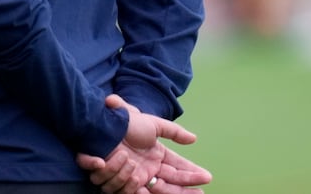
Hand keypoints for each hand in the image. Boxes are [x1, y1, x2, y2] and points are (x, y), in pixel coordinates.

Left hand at [75, 95, 211, 193]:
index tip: (206, 177)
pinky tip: (152, 187)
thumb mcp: (153, 124)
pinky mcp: (122, 178)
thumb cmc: (127, 123)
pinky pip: (133, 190)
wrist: (104, 124)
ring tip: (174, 186)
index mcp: (156, 155)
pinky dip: (141, 189)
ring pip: (157, 189)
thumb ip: (174, 132)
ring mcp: (136, 174)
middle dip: (187, 189)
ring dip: (168, 189)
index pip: (178, 167)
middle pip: (172, 183)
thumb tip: (194, 138)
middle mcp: (148, 167)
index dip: (191, 173)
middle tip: (202, 193)